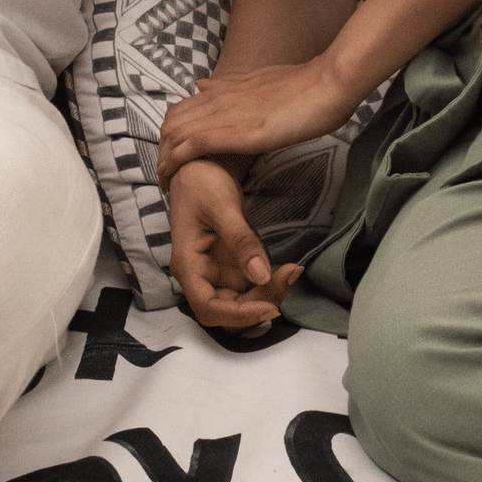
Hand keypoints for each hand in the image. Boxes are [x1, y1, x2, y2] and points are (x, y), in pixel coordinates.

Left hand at [156, 55, 358, 183]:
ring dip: (164, 160)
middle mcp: (219, 97)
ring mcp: (226, 114)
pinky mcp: (237, 132)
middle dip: (161, 150)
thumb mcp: (261, 79)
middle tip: (165, 173)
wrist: (327, 84)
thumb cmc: (305, 86)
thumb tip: (201, 85)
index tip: (170, 154)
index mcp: (224, 87)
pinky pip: (193, 146)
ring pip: (175, 134)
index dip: (169, 133)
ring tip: (164, 181)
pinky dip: (176, 163)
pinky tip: (173, 179)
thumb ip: (231, 85)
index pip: (180, 108)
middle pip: (170, 122)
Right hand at [169, 160, 303, 329]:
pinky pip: (250, 285)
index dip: (238, 315)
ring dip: (268, 295)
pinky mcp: (230, 265)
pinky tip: (287, 270)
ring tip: (292, 272)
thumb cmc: (201, 182)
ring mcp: (216, 271)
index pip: (208, 307)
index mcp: (188, 264)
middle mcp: (200, 274)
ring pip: (242, 301)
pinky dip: (269, 283)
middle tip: (289, 277)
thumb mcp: (222, 207)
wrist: (200, 166)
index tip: (269, 308)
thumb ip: (241, 241)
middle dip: (260, 302)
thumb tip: (261, 275)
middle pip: (228, 309)